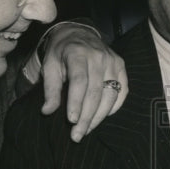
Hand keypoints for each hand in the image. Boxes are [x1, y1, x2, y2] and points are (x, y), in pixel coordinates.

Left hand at [38, 23, 127, 140]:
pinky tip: (101, 117)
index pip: (79, 81)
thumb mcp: (50, 66)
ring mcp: (113, 61)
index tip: (71, 121)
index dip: (76, 102)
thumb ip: (50, 89)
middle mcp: (99, 56)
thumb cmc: (61, 53)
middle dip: (86, 117)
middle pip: (95, 92)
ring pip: (110, 95)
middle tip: (76, 135)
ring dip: (99, 116)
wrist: (78, 33)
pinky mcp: (121, 67)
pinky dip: (113, 107)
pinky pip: (122, 92)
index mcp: (77, 53)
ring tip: (86, 130)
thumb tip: (47, 112)